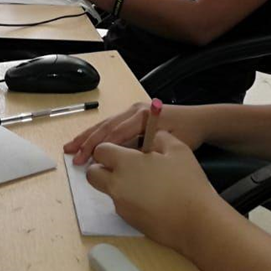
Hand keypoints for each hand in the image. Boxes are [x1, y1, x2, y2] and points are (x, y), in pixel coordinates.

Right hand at [64, 102, 205, 164]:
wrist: (199, 120)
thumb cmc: (187, 132)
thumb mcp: (169, 143)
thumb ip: (147, 149)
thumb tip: (126, 160)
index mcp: (142, 116)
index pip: (115, 132)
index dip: (99, 147)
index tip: (86, 160)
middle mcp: (134, 110)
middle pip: (106, 127)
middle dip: (87, 142)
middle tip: (72, 155)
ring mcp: (132, 111)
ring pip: (105, 125)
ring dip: (87, 137)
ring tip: (71, 147)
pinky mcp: (132, 116)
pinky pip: (111, 125)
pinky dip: (97, 134)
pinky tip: (86, 141)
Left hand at [86, 132, 221, 251]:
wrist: (195, 221)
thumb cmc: (187, 182)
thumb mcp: (177, 149)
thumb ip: (159, 137)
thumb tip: (152, 136)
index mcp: (125, 162)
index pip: (100, 150)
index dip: (108, 148)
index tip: (120, 149)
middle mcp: (116, 184)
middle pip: (93, 174)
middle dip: (101, 168)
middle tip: (121, 165)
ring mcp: (120, 205)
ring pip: (107, 190)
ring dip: (115, 183)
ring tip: (141, 181)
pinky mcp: (128, 221)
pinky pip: (121, 205)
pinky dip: (128, 199)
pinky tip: (150, 197)